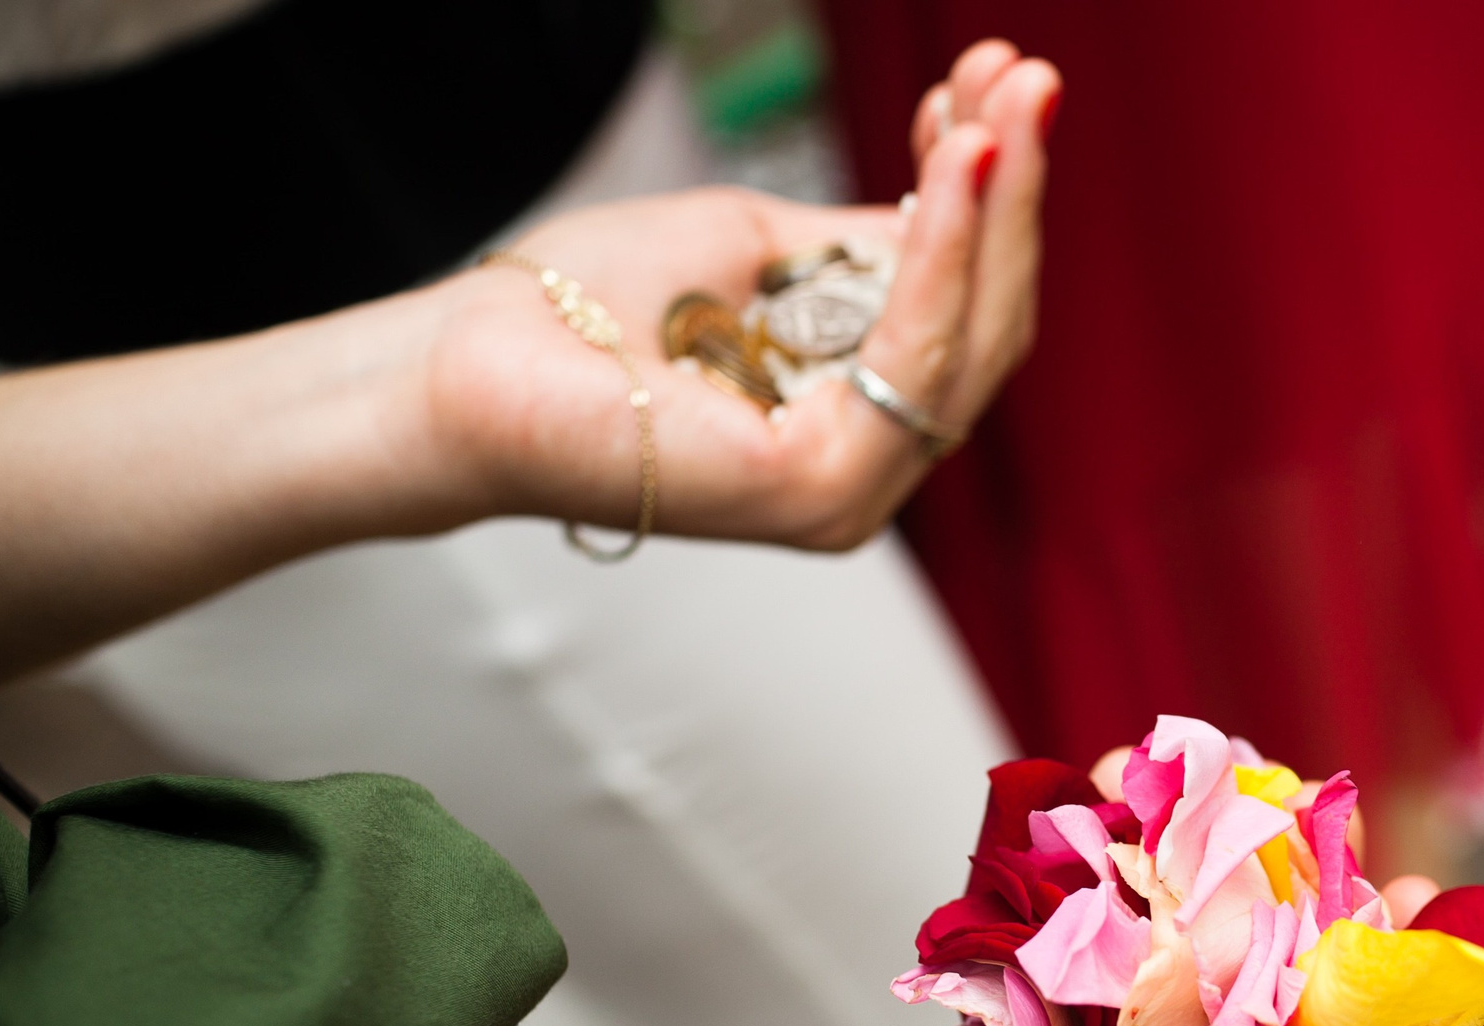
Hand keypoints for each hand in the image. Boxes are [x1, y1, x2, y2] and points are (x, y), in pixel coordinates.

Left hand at [423, 41, 1057, 551]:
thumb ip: (853, 245)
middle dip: (1009, 193)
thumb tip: (959, 187)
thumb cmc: (573, 316)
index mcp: (847, 425)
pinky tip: (953, 166)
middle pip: (985, 328)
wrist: (458, 370)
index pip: (957, 314)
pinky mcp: (818, 487)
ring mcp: (848, 491)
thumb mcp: (747, 247)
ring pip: (969, 341)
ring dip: (994, 210)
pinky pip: (912, 355)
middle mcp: (863, 471)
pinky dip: (941, 253)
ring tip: (1002, 100)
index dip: (986, 201)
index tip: (993, 86)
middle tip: (1025, 76)